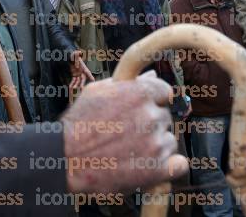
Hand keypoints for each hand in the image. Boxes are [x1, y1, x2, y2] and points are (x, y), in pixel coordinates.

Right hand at [62, 72, 187, 194]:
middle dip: (151, 125)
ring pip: (169, 141)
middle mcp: (151, 116)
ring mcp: (156, 143)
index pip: (165, 92)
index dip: (155, 101)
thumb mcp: (95, 93)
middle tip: (128, 134)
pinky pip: (179, 165)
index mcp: (140, 93)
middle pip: (165, 118)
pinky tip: (151, 166)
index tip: (145, 110)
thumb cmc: (77, 125)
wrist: (66, 158)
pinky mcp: (158, 169)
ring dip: (156, 146)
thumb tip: (150, 76)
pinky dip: (169, 167)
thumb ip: (126, 84)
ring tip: (130, 152)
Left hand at [68, 51, 93, 101]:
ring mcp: (78, 74)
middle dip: (82, 83)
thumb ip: (77, 54)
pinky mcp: (74, 75)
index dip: (90, 76)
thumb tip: (79, 52)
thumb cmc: (74, 55)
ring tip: (74, 89)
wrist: (70, 57)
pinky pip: (74, 80)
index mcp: (83, 67)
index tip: (93, 80)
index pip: (87, 72)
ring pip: (78, 81)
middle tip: (82, 88)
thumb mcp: (75, 54)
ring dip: (76, 85)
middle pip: (83, 79)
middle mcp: (82, 71)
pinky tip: (70, 87)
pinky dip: (72, 83)